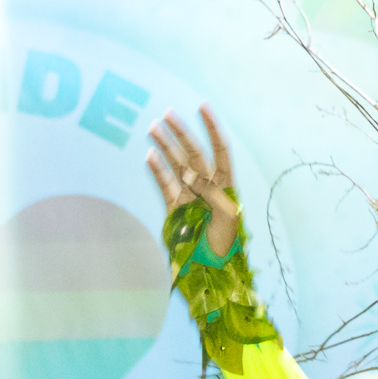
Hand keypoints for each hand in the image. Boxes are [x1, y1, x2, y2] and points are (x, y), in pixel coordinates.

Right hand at [148, 106, 239, 257]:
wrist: (211, 272)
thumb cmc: (225, 245)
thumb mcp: (226, 217)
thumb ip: (211, 193)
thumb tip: (191, 175)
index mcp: (227, 185)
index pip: (220, 149)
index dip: (212, 127)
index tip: (202, 106)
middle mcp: (209, 186)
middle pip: (195, 153)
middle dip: (182, 133)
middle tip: (167, 114)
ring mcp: (190, 196)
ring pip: (177, 165)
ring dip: (166, 146)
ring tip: (153, 127)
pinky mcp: (175, 209)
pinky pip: (165, 185)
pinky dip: (158, 170)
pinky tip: (150, 155)